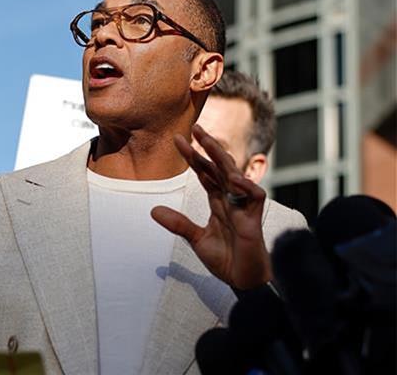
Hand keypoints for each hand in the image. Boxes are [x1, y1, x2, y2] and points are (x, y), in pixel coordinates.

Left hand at [151, 124, 269, 288]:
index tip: (177, 140)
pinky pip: (254, 196)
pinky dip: (245, 186)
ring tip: (209, 143)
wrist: (242, 281)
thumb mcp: (197, 239)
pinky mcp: (254, 220)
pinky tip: (233, 178)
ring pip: (236, 175)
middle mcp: (232, 200)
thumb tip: (153, 210)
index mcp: (219, 202)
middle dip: (208, 147)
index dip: (193, 157)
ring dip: (223, 158)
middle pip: (220, 167)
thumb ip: (179, 224)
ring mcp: (244, 207)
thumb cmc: (226, 259)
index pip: (205, 173)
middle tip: (195, 127)